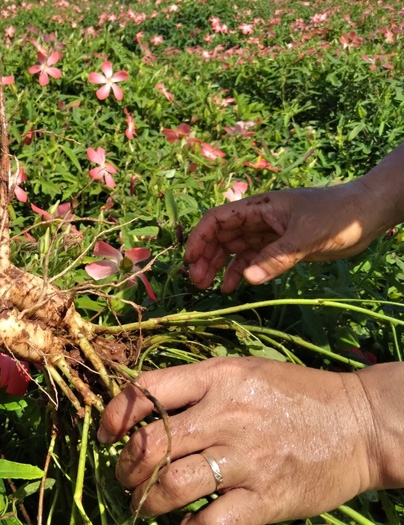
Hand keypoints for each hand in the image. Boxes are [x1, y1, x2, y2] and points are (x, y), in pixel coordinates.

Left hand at [97, 358, 376, 523]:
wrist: (359, 423)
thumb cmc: (293, 393)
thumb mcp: (241, 370)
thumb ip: (193, 384)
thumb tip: (141, 407)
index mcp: (216, 377)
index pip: (146, 391)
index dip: (113, 415)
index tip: (104, 434)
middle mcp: (226, 415)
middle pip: (150, 445)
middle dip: (125, 467)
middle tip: (125, 477)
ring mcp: (246, 458)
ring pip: (171, 485)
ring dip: (145, 501)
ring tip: (143, 504)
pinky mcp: (267, 498)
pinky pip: (209, 523)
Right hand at [183, 181, 382, 291]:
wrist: (367, 215)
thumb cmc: (336, 215)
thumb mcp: (304, 237)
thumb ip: (275, 258)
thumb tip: (245, 280)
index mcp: (259, 208)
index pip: (218, 219)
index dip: (200, 237)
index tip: (190, 260)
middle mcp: (258, 219)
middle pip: (221, 236)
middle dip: (206, 256)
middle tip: (197, 281)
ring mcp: (268, 234)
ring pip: (234, 249)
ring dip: (219, 266)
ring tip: (207, 286)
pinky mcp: (279, 247)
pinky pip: (252, 260)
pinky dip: (240, 272)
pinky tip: (233, 288)